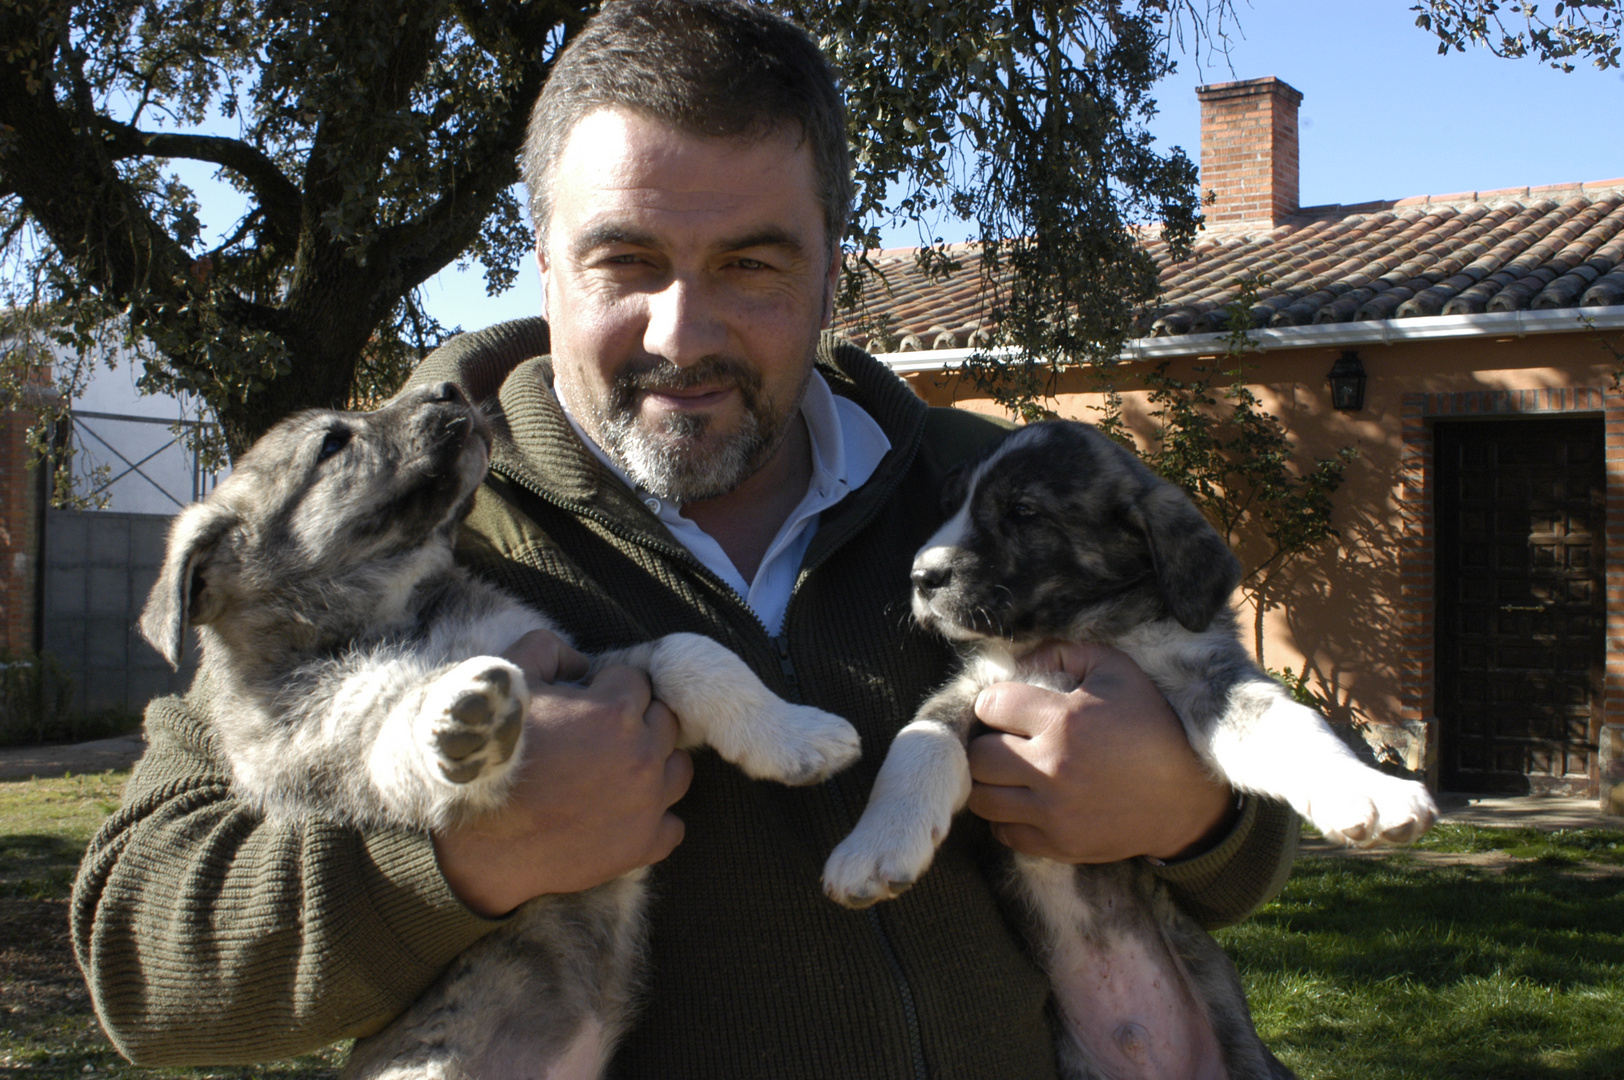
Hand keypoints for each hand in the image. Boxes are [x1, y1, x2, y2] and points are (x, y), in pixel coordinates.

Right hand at [432, 630, 692, 916]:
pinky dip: (654, 819)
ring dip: (654, 766)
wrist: (474, 837)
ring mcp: (647, 803)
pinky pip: (673, 826)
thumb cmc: (488, 755)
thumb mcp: (507, 680)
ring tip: (614, 775)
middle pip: (664, 723)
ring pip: (677, 770)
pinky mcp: (643, 844)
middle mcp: (642, 755)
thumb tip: (582, 664)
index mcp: (615, 710)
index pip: (636, 682)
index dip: (607, 690)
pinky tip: (621, 815)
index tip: (584, 706)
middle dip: (636, 724)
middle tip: (597, 740)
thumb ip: (549, 649)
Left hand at [966, 641, 1234, 863]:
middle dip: (985, 743)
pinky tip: (1024, 802)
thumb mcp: (1117, 670)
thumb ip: (1066, 652)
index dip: (994, 703)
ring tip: (1008, 772)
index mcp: (1064, 720)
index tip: (1008, 708)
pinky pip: (1004, 834)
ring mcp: (1054, 811)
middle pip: (977, 756)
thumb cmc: (1152, 725)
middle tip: (1003, 741)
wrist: (1188, 797)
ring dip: (989, 782)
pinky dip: (1006, 819)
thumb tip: (1024, 659)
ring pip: (981, 798)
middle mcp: (1053, 767)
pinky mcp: (1060, 843)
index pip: (989, 706)